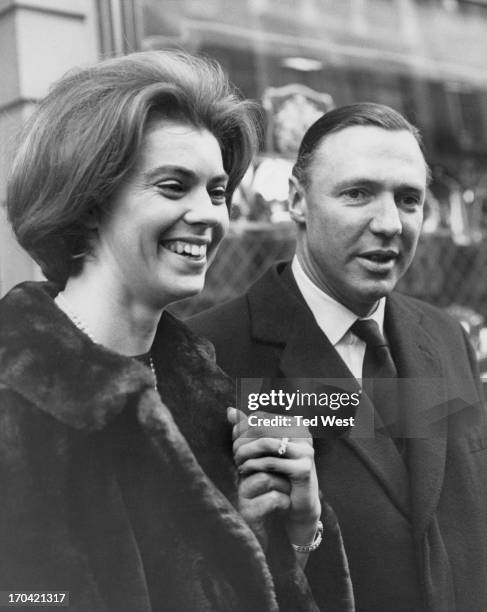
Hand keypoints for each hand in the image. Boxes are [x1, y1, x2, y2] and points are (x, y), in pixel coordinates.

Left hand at [228, 407, 320, 551]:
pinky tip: (244, 470)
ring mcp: (305, 450)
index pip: (261, 417)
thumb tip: (229, 410)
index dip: (243, 427)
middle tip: (234, 452)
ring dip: (246, 453)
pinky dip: (253, 465)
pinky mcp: (304, 469)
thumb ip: (248, 429)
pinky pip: (271, 462)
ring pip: (265, 443)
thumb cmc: (278, 472)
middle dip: (243, 440)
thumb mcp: (262, 449)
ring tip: (237, 462)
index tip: (234, 439)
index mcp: (294, 424)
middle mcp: (303, 433)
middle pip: (262, 428)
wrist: (298, 503)